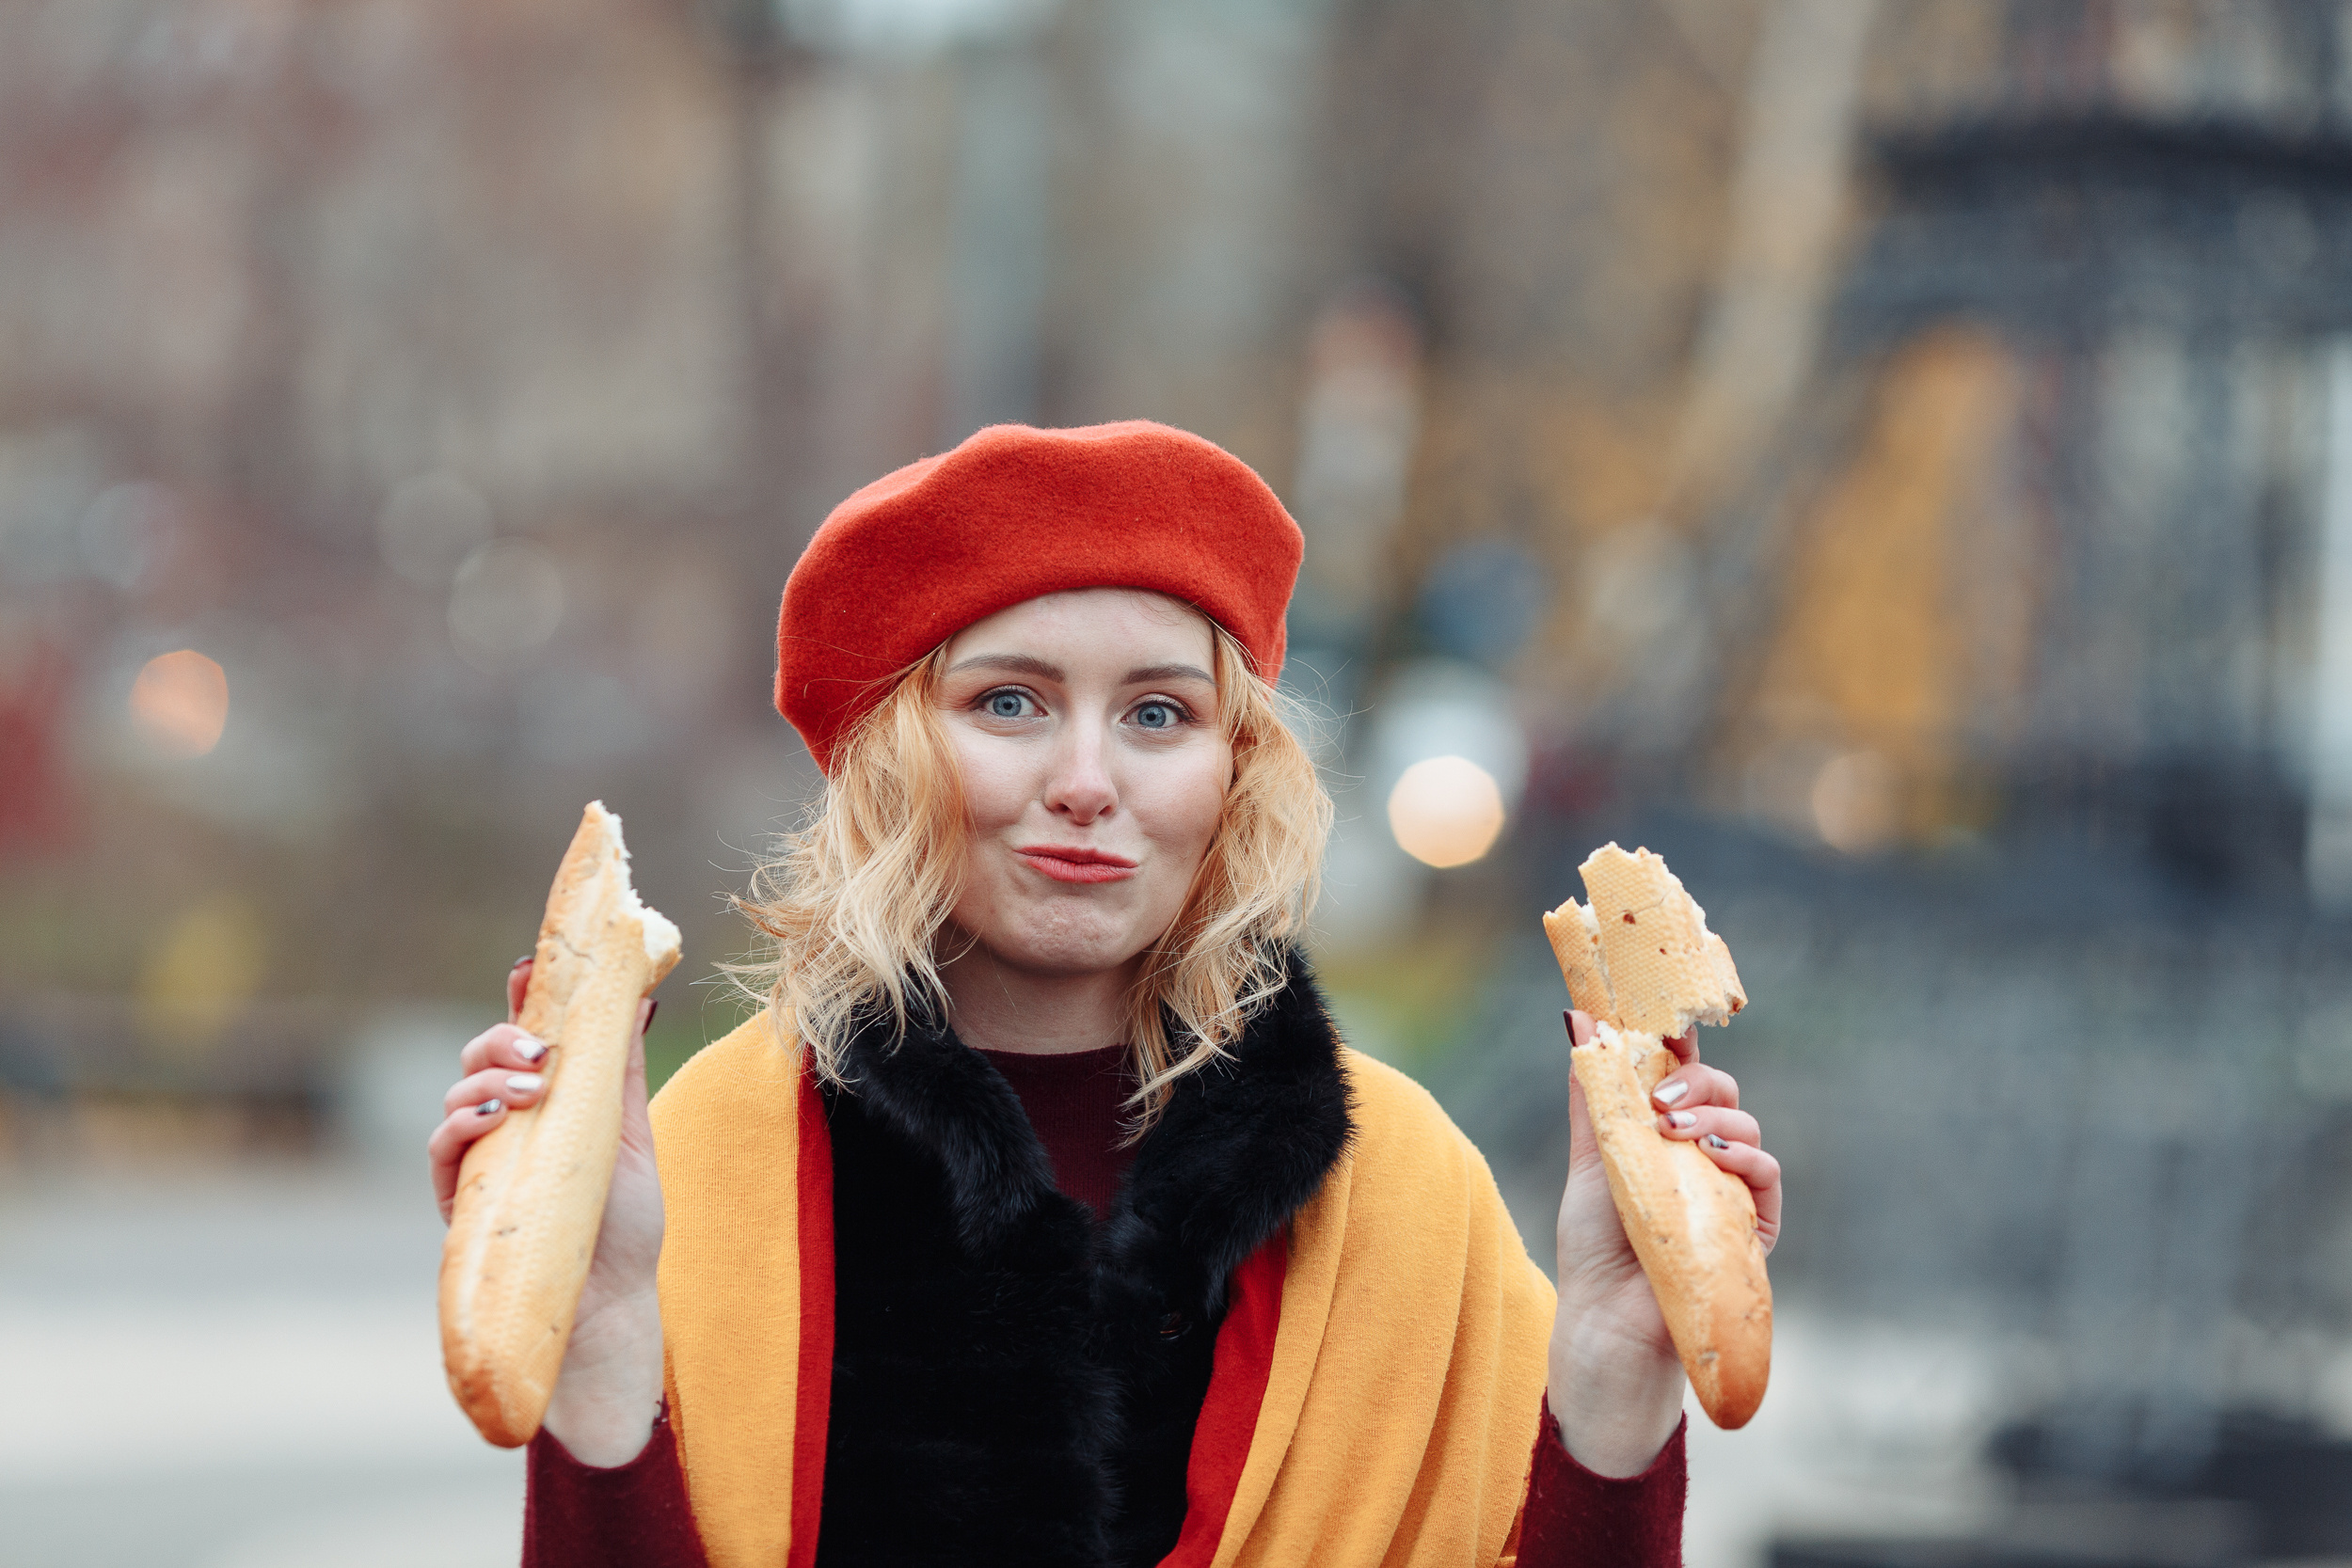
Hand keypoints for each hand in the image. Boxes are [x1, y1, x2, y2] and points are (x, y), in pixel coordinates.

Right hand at [427, 956, 667, 1464]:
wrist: (609, 1305)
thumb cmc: (624, 1225)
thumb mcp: (630, 1136)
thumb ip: (620, 1073)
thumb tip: (637, 997)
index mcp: (548, 1104)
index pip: (524, 1041)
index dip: (521, 999)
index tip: (529, 965)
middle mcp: (506, 1125)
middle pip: (481, 1058)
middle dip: (503, 1036)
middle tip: (539, 1049)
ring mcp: (479, 1159)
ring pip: (457, 1093)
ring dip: (488, 1077)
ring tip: (531, 1088)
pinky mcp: (458, 1200)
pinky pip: (442, 1149)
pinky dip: (460, 1123)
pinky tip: (490, 1116)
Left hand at [1547, 1008, 1782, 1475]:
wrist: (1609, 1317)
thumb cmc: (1596, 1245)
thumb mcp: (1590, 1159)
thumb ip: (1593, 1094)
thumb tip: (1576, 1019)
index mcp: (1664, 1134)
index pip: (1683, 1076)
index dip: (1681, 1046)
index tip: (1665, 1025)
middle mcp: (1702, 1155)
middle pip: (1722, 1091)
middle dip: (1695, 1078)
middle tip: (1661, 1095)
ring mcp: (1729, 1187)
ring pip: (1746, 1126)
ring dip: (1714, 1115)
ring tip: (1674, 1129)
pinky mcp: (1753, 1225)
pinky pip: (1768, 1176)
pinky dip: (1746, 1156)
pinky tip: (1715, 1155)